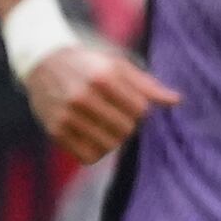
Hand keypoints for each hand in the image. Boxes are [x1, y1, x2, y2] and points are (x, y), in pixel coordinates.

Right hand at [24, 37, 178, 165]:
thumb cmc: (89, 64)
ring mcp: (67, 115)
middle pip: (126, 130)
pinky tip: (93, 137)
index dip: (140, 110)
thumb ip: (147, 85)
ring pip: (109, 146)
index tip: (130, 103)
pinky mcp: (55, 131)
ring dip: (113, 140)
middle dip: (127, 125)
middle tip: (117, 116)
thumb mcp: (118, 66)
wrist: (43, 63)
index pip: (140, 110)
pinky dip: (96, 151)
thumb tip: (177, 101)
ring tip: (106, 126)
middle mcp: (83, 96)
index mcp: (103, 77)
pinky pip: (88, 157)